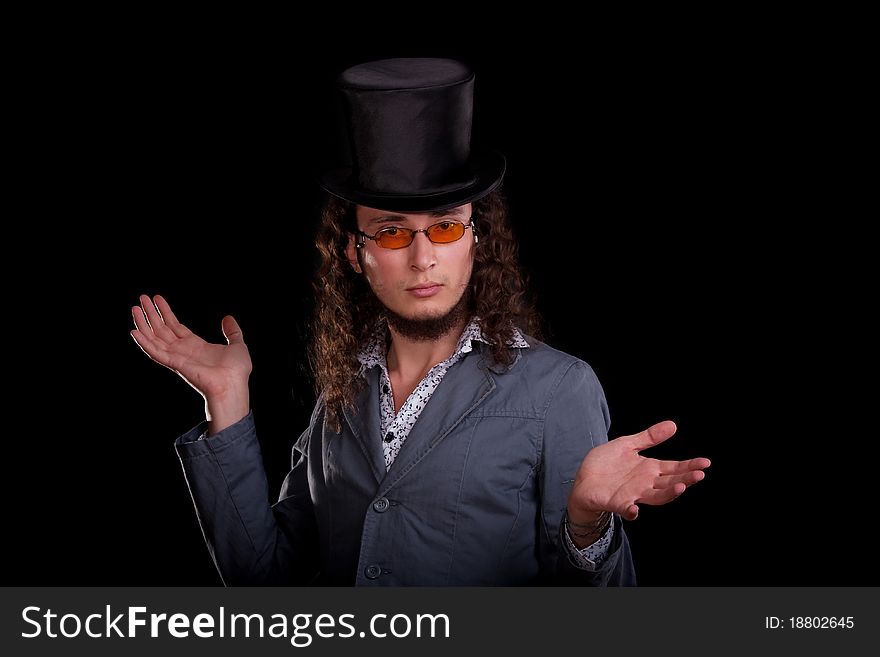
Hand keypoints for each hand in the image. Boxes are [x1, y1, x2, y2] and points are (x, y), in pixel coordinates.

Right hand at [130, 294, 251, 431]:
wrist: (234, 385)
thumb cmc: (236, 371)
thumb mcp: (237, 344)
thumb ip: (232, 331)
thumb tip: (228, 318)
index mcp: (196, 346)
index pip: (175, 326)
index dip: (166, 312)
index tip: (156, 299)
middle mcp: (184, 351)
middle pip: (162, 329)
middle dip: (152, 314)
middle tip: (141, 298)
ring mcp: (178, 357)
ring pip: (155, 338)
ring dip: (143, 324)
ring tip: (134, 309)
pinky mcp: (175, 364)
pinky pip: (155, 352)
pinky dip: (144, 343)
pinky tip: (134, 332)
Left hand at [568, 421, 709, 521]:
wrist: (582, 480)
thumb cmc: (606, 464)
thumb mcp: (627, 445)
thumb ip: (649, 437)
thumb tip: (673, 425)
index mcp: (649, 469)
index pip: (674, 468)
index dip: (689, 466)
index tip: (705, 463)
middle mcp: (645, 484)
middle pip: (670, 482)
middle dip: (686, 479)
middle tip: (700, 474)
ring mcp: (632, 494)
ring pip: (655, 497)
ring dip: (668, 494)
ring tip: (681, 486)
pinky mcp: (616, 502)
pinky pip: (625, 509)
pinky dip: (631, 511)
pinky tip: (635, 510)